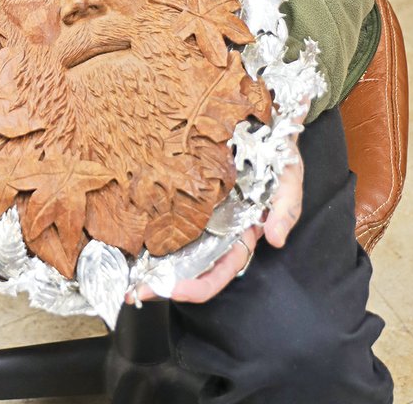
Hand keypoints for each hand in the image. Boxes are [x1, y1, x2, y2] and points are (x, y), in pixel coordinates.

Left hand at [131, 126, 305, 305]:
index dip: (198, 286)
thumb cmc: (279, 155)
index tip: (174, 291)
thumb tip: (274, 239)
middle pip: (189, 266)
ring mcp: (200, 211)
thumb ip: (286, 209)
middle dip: (163, 283)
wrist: (266, 121)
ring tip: (121, 273)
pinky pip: (167, 211)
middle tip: (132, 291)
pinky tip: (127, 232)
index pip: (220, 271)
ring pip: (174, 245)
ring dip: (150, 261)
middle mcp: (217, 229)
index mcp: (242, 235)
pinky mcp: (186, 190)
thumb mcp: (290, 179)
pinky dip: (149, 223)